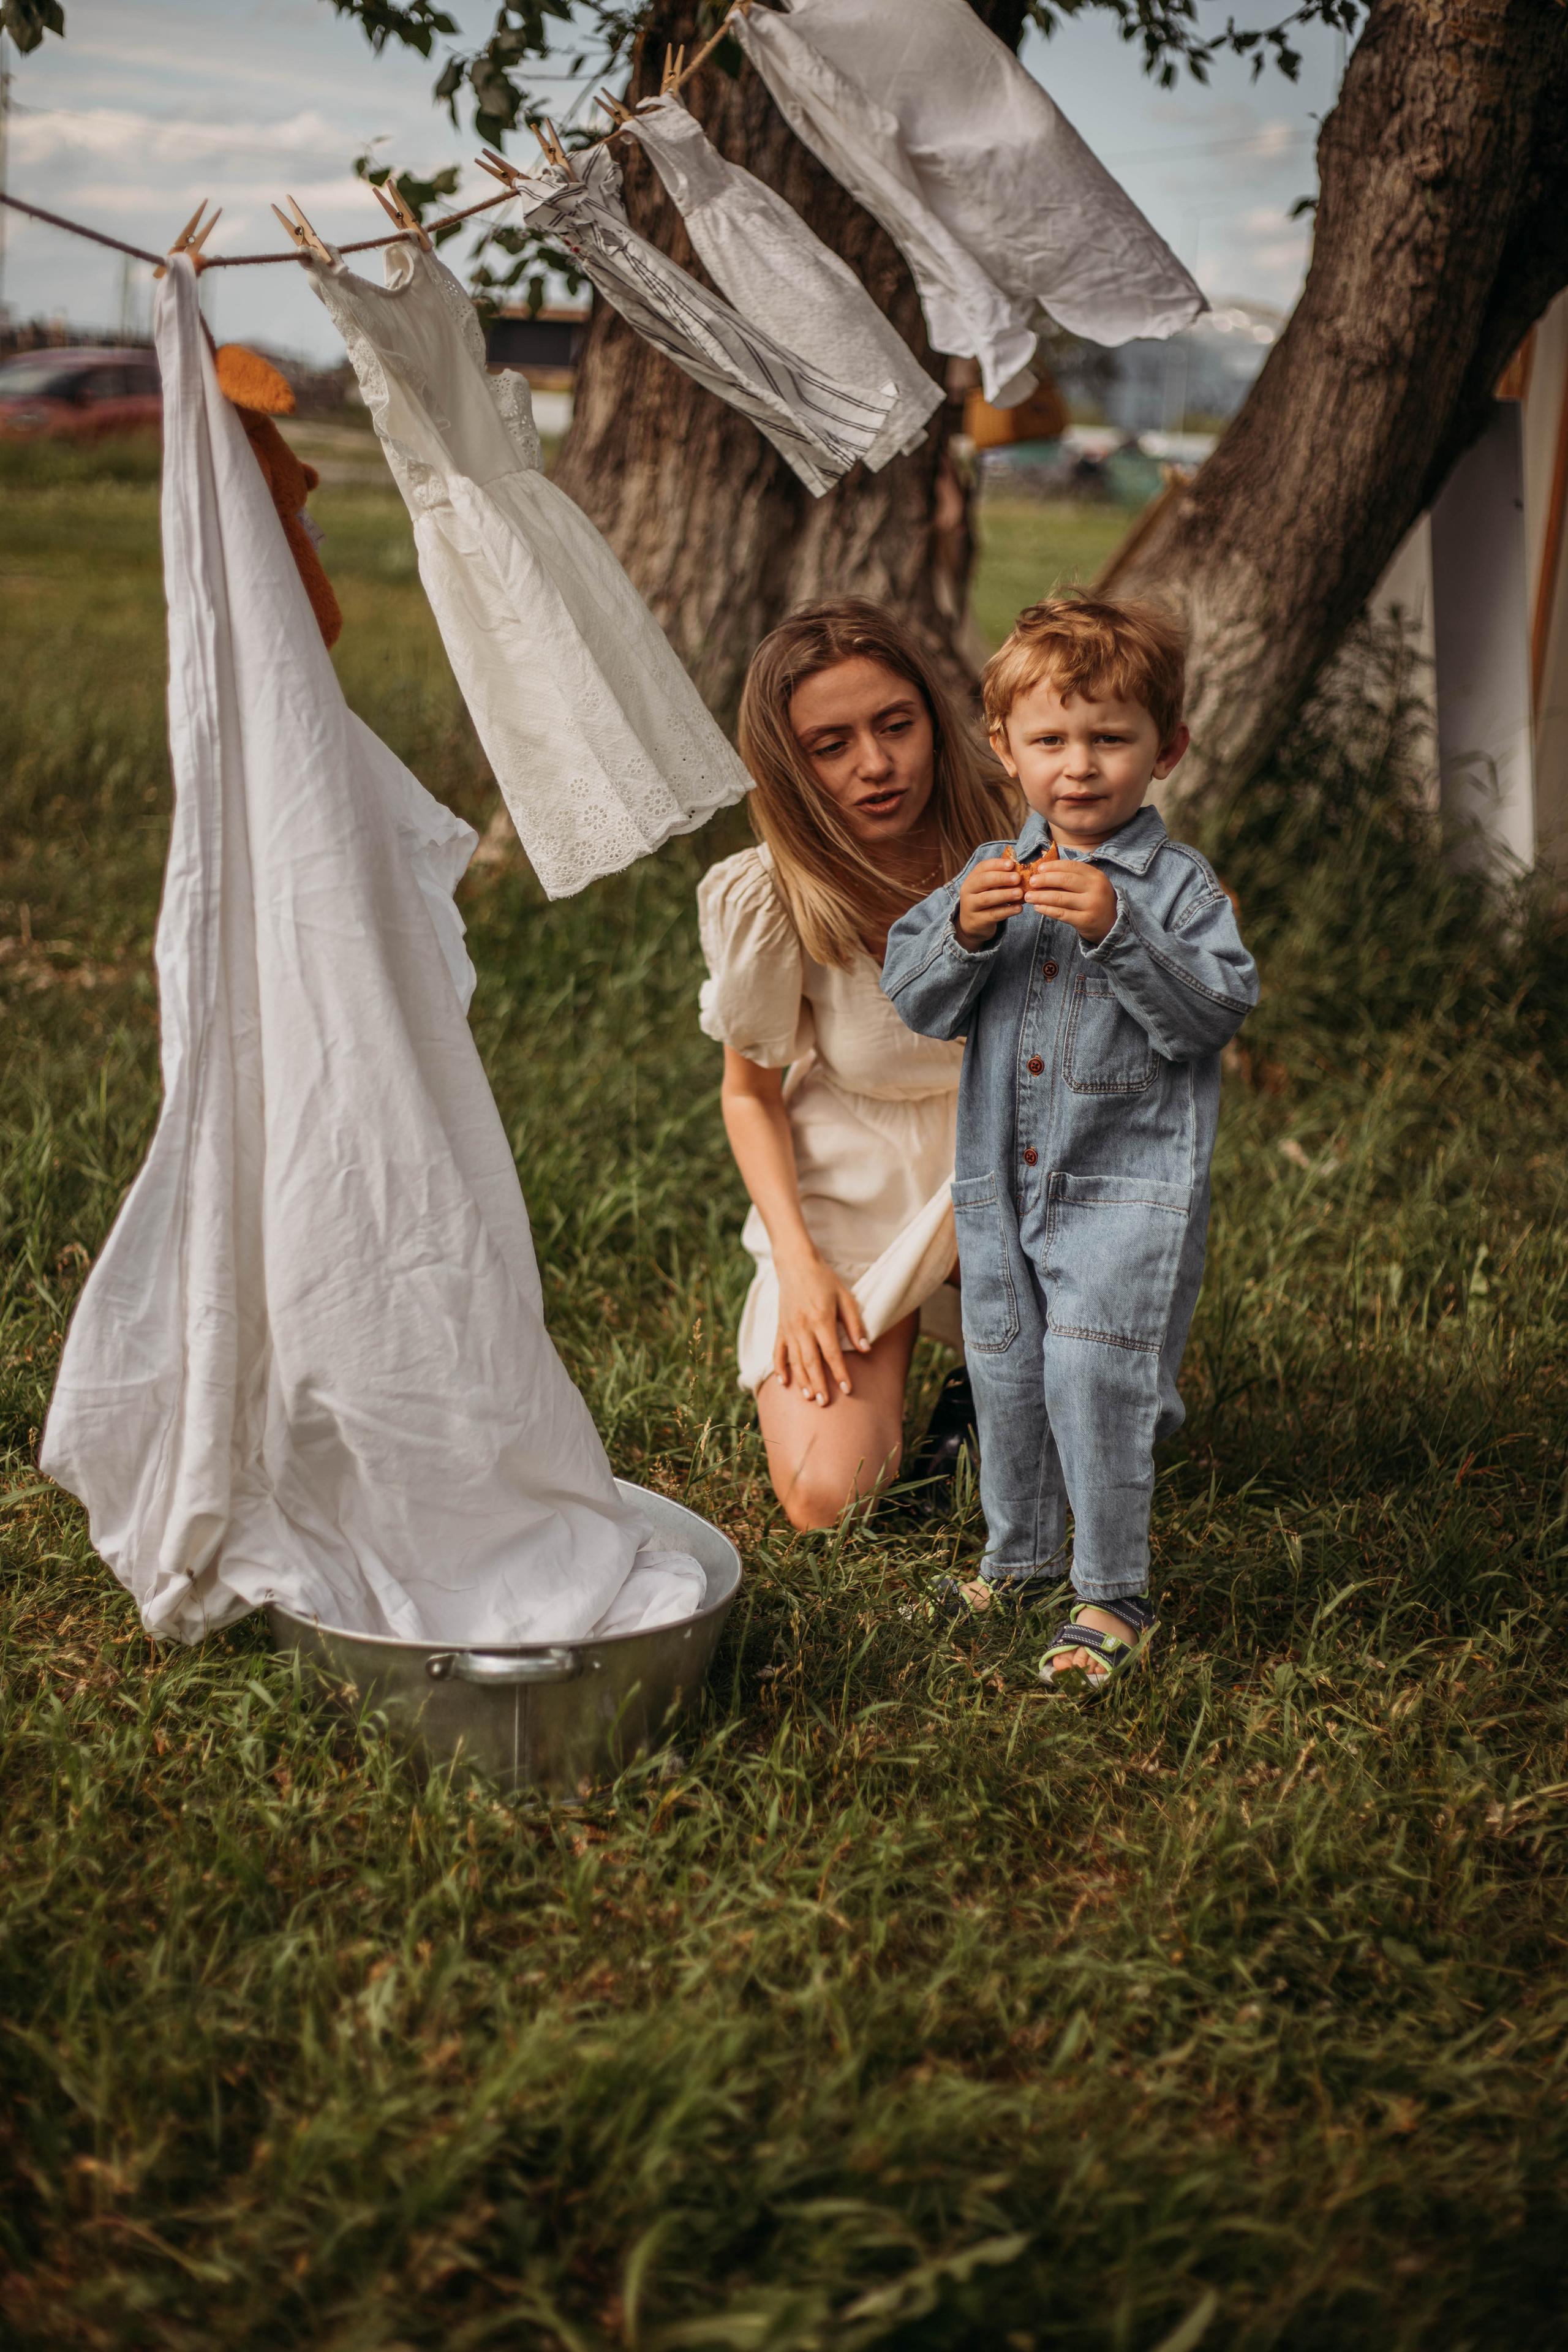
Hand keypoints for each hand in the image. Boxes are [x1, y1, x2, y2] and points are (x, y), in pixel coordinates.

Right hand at [773, 1248, 870, 1405]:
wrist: (795, 1264)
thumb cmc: (825, 1280)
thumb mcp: (846, 1298)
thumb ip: (855, 1324)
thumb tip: (866, 1349)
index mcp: (821, 1320)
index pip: (832, 1353)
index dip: (840, 1372)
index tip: (847, 1389)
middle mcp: (802, 1327)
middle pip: (811, 1362)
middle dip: (819, 1384)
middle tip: (826, 1403)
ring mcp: (788, 1328)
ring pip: (795, 1361)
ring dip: (802, 1380)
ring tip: (810, 1397)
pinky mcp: (780, 1327)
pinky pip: (777, 1352)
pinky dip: (780, 1368)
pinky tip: (784, 1382)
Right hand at [955, 855, 1024, 950]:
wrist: (972, 923)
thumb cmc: (985, 898)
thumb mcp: (989, 886)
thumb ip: (1001, 875)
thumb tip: (1018, 862)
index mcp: (972, 878)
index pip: (983, 867)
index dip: (997, 864)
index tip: (1011, 864)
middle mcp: (968, 890)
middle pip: (983, 881)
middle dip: (1001, 878)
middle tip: (1017, 878)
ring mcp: (971, 906)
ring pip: (987, 898)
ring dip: (1005, 894)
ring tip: (1020, 893)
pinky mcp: (978, 920)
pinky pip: (993, 915)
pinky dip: (1007, 911)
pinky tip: (1019, 908)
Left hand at [1024, 859, 1118, 945]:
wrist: (1112, 924)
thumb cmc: (1096, 900)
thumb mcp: (1092, 884)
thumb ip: (1074, 876)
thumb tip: (1044, 870)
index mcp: (1096, 876)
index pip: (1071, 866)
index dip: (1053, 866)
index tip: (1039, 868)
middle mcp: (1095, 889)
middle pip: (1065, 880)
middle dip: (1044, 879)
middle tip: (1031, 881)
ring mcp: (1091, 905)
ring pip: (1060, 898)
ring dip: (1041, 896)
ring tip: (1028, 896)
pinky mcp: (1085, 920)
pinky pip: (1061, 914)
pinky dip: (1046, 910)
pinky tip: (1037, 907)